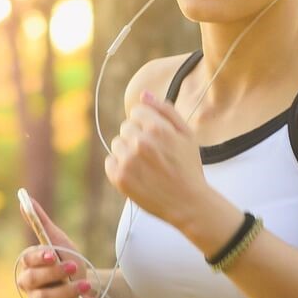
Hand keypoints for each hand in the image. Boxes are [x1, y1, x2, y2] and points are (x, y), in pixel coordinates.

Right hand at [16, 196, 97, 297]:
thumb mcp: (58, 240)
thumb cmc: (67, 259)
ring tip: (86, 285)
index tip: (53, 253)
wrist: (86, 284)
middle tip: (74, 266)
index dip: (39, 258)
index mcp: (28, 265)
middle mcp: (29, 285)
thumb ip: (41, 223)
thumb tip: (24, 198)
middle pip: (33, 281)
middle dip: (54, 273)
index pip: (28, 261)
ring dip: (67, 291)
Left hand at [104, 90, 209, 227]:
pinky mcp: (119, 178)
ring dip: (128, 152)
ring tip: (146, 166)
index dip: (147, 124)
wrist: (188, 203)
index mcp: (157, 128)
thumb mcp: (186, 134)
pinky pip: (110, 162)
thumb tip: (144, 94)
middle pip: (126, 127)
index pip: (136, 112)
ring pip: (117, 144)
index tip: (156, 138)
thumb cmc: (188, 167)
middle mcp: (140, 142)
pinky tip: (137, 174)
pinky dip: (120, 167)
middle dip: (137, 137)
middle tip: (153, 155)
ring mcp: (128, 161)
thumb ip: (165, 111)